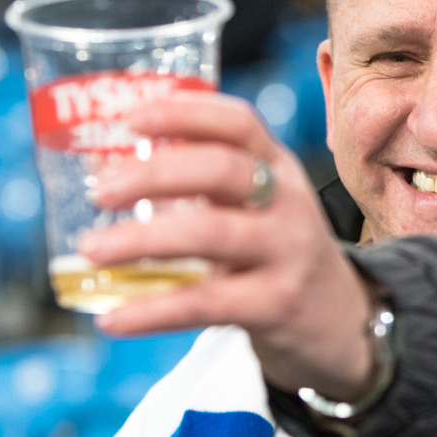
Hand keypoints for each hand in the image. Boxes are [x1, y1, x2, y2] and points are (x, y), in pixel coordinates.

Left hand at [83, 91, 378, 400]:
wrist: (344, 322)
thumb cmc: (278, 256)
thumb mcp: (258, 207)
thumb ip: (201, 185)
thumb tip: (104, 171)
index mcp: (278, 169)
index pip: (239, 123)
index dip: (185, 114)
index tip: (131, 119)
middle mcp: (288, 203)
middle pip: (222, 170)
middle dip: (154, 174)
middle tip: (100, 193)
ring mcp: (288, 253)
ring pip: (213, 233)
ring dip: (143, 239)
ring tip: (93, 250)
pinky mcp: (278, 304)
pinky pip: (207, 303)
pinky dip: (152, 311)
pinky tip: (111, 319)